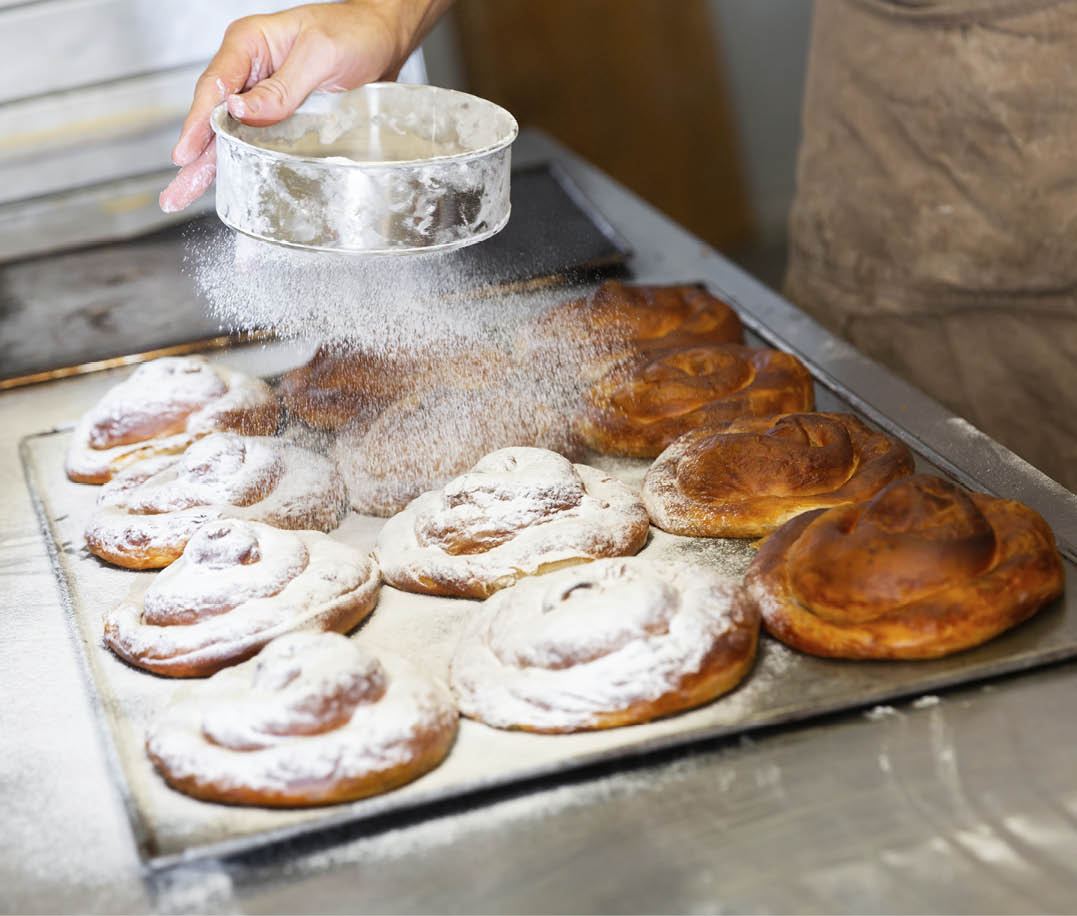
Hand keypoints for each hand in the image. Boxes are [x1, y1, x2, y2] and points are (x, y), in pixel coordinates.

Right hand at [160, 0, 451, 212]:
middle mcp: (251, 70)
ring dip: (209, 167)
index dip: (197, 125)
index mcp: (250, 44)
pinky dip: (241, 165)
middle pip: (213, 117)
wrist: (387, 39)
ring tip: (183, 197)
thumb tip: (240, 110)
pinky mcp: (282, 117)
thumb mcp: (320, 55)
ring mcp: (264, 95)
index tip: (185, 155)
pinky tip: (229, 187)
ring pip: (229, 135)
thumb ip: (282, 86)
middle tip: (174, 194)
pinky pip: (256, 142)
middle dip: (193, 157)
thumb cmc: (356, 33)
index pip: (215, 86)